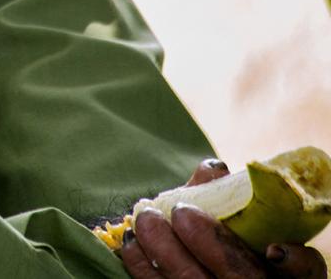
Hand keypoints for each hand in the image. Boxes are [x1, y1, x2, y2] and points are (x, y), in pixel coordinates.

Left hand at [118, 160, 327, 278]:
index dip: (297, 264)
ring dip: (165, 250)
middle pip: (239, 277)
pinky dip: (142, 266)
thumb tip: (211, 170)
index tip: (274, 249)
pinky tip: (131, 243)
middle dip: (210, 244)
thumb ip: (226, 195)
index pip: (305, 273)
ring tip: (145, 218)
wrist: (195, 267)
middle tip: (181, 211)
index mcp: (280, 272)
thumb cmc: (221, 237)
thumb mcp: (236, 220)